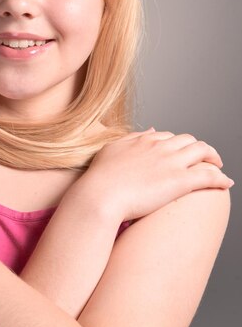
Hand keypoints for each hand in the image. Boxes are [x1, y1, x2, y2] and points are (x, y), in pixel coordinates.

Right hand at [78, 129, 233, 220]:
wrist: (100, 196)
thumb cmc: (100, 178)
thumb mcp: (112, 149)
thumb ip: (131, 138)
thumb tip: (151, 130)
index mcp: (144, 140)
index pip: (168, 136)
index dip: (176, 144)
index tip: (178, 153)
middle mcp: (160, 147)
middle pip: (188, 140)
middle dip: (198, 148)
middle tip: (203, 158)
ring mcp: (171, 163)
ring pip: (203, 152)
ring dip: (213, 157)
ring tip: (217, 166)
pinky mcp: (180, 181)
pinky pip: (209, 176)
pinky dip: (221, 178)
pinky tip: (227, 183)